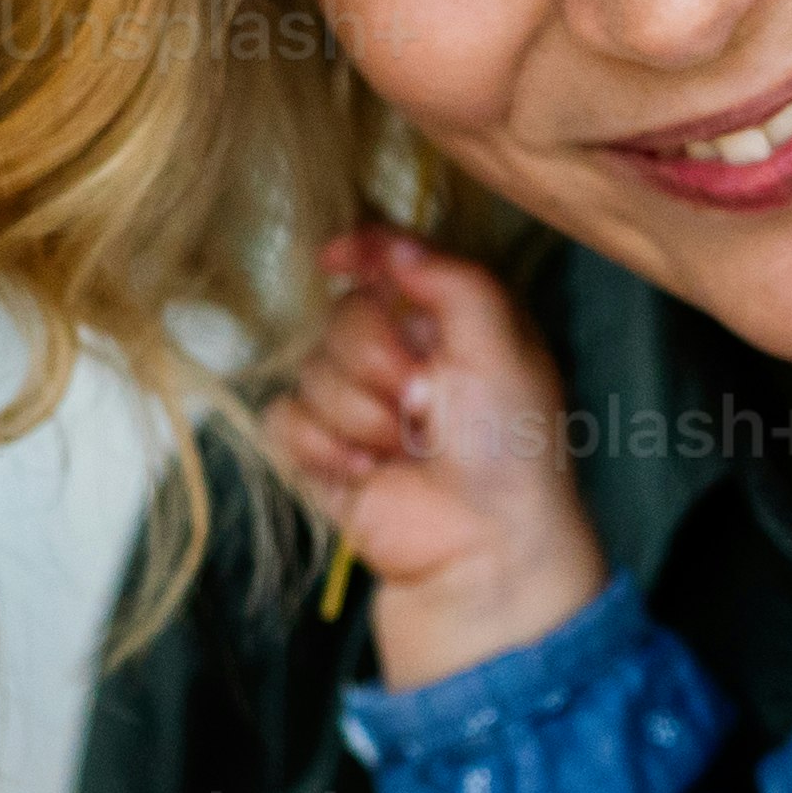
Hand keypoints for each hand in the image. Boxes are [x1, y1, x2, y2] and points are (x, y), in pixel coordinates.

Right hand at [269, 230, 606, 686]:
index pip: (386, 263)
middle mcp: (401, 357)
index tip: (338, 258)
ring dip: (359, 417)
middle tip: (423, 405)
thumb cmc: (507, 450)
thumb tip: (390, 244)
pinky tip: (366, 475)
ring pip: (310, 372)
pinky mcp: (321, 453)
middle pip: (341, 317)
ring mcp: (356, 406)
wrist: (481, 548)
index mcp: (448, 323)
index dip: (359, 252)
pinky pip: (284, 420)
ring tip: (404, 452)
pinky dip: (322, 450)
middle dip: (376, 362)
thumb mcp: (502, 346)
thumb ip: (451, 278)